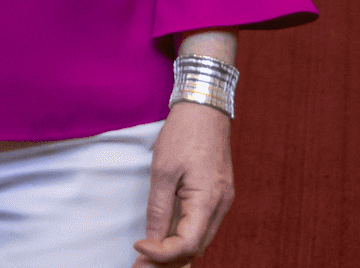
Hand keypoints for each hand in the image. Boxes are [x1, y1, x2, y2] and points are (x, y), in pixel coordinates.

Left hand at [133, 103, 233, 265]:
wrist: (204, 109)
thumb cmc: (183, 134)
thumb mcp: (163, 170)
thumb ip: (158, 208)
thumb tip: (151, 239)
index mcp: (208, 201)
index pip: (186, 245)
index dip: (161, 254)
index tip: (137, 247)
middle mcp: (221, 206)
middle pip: (195, 248)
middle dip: (167, 260)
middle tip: (139, 264)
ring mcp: (222, 201)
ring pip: (199, 239)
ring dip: (175, 251)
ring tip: (148, 255)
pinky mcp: (218, 195)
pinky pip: (201, 225)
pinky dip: (184, 235)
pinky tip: (165, 238)